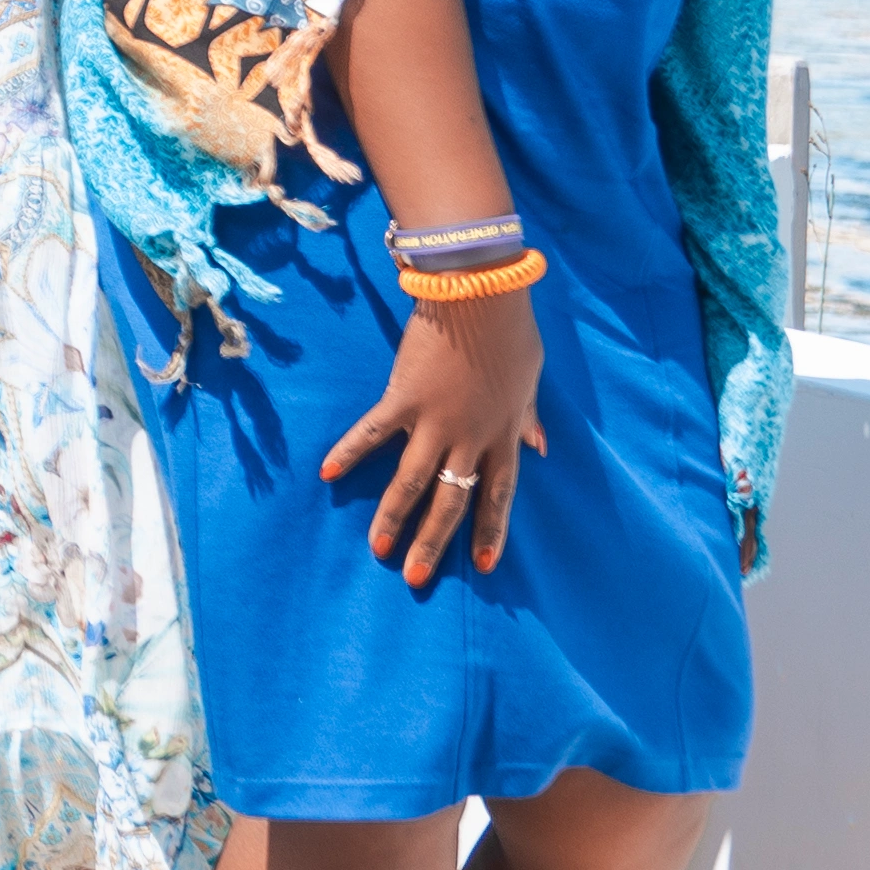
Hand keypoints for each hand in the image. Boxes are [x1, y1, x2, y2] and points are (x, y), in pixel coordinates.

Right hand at [318, 288, 547, 585]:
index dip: (490, 530)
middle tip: (415, 577)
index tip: (482, 565)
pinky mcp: (403, 398)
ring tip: (377, 549)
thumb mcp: (531, 377)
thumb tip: (540, 447)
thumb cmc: (511, 330)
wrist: (480, 292)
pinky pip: (373, 433)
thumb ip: (529, 416)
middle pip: (451, 500)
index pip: (498, 494)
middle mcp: (469, 437)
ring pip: (412, 481)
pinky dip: (350, 452)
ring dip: (393, 518)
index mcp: (503, 433)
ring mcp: (435, 420)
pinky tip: (328, 476)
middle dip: (433, 541)